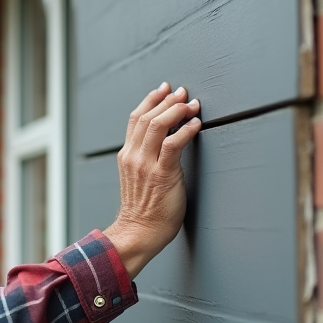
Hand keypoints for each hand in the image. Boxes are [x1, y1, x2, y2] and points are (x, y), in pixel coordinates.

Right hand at [102, 82, 200, 279]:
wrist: (139, 233)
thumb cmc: (144, 210)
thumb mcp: (139, 178)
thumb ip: (146, 158)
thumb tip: (166, 140)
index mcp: (126, 155)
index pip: (135, 118)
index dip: (151, 100)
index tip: (165, 89)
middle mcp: (133, 156)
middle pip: (146, 116)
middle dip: (167, 100)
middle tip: (183, 93)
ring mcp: (145, 165)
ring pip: (157, 125)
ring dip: (176, 111)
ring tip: (191, 105)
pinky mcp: (161, 174)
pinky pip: (173, 144)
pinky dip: (185, 130)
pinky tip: (195, 124)